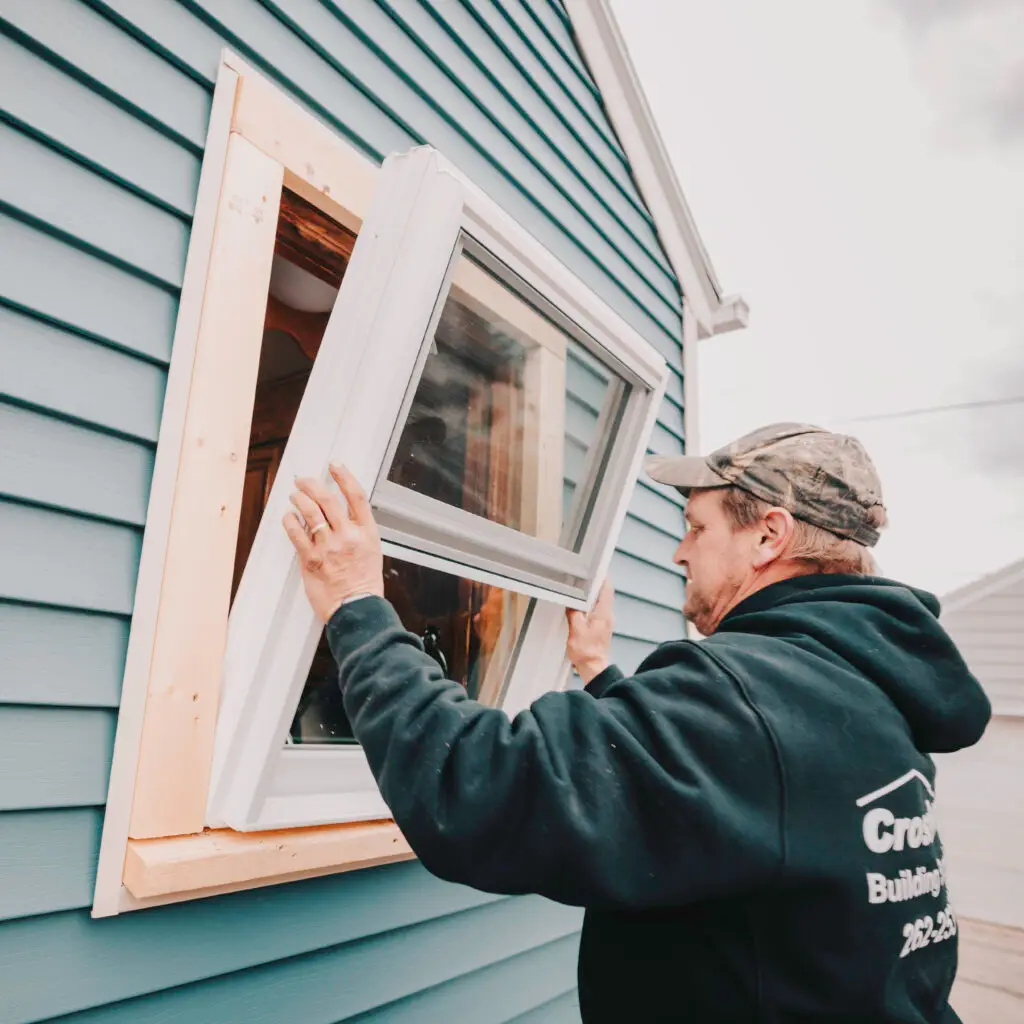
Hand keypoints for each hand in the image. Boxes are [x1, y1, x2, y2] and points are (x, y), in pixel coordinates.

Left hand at [283, 463, 384, 622]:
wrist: (356, 608)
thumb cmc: (364, 583)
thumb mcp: (371, 551)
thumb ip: (357, 531)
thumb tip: (338, 514)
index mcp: (367, 533)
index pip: (356, 496)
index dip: (344, 477)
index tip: (335, 466)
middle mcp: (348, 536)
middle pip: (328, 499)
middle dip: (312, 485)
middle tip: (303, 481)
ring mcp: (329, 547)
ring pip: (310, 512)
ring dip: (299, 500)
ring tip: (295, 497)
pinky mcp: (311, 560)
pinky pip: (296, 533)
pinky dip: (290, 521)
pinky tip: (288, 517)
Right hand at [566, 580, 613, 683]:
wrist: (593, 668)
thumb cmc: (587, 652)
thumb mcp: (575, 630)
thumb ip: (574, 613)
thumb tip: (571, 603)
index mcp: (603, 614)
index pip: (606, 589)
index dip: (602, 577)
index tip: (597, 568)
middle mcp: (607, 616)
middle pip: (604, 594)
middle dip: (595, 584)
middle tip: (585, 576)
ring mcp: (605, 623)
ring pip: (600, 602)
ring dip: (592, 595)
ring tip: (581, 589)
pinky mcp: (601, 629)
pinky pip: (597, 611)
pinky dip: (590, 605)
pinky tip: (581, 607)